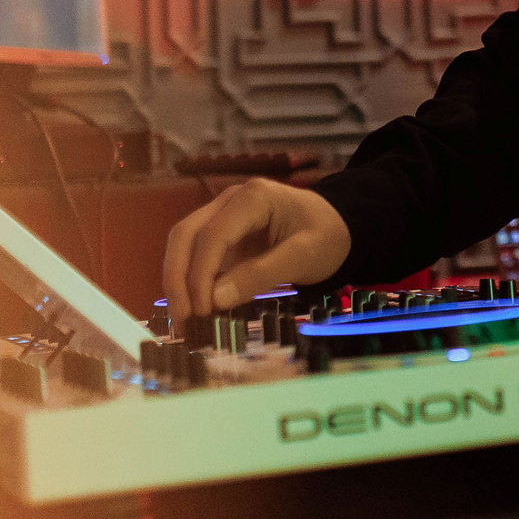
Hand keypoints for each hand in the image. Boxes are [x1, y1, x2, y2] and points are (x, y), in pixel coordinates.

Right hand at [162, 178, 351, 320]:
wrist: (340, 225)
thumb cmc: (327, 236)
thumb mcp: (304, 256)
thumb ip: (262, 275)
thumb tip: (215, 299)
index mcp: (252, 198)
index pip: (212, 235)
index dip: (200, 275)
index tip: (201, 311)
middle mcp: (230, 201)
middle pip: (186, 235)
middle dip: (178, 279)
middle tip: (183, 321)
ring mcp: (223, 214)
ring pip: (184, 244)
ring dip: (178, 281)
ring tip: (184, 320)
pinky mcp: (222, 233)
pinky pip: (196, 254)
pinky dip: (190, 281)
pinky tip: (193, 308)